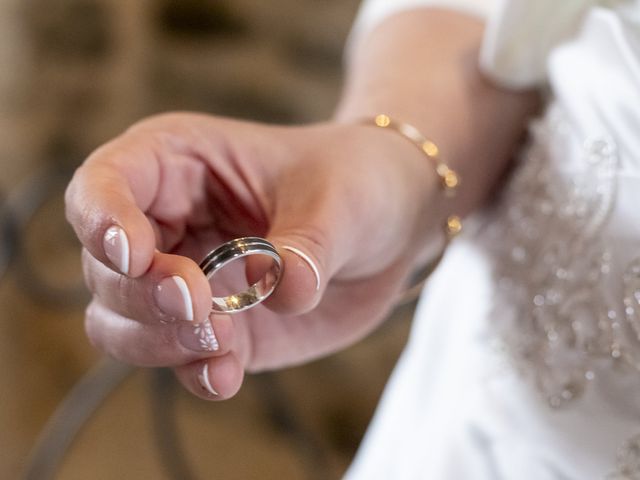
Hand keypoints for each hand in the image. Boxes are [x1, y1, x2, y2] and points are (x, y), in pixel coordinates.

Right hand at [65, 112, 436, 398]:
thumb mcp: (340, 198)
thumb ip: (307, 245)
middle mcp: (171, 223)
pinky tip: (228, 376)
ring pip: (122, 323)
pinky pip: (180, 360)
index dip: (102, 221)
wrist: (391, 226)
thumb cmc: (356, 182)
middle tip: (200, 304)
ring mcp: (190, 281)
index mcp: (180, 164)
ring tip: (224, 340)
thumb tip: (281, 288)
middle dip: (143, 294)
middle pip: (104, 268)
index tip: (135, 256)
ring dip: (158, 341)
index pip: (105, 185)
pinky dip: (195, 372)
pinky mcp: (218, 328)